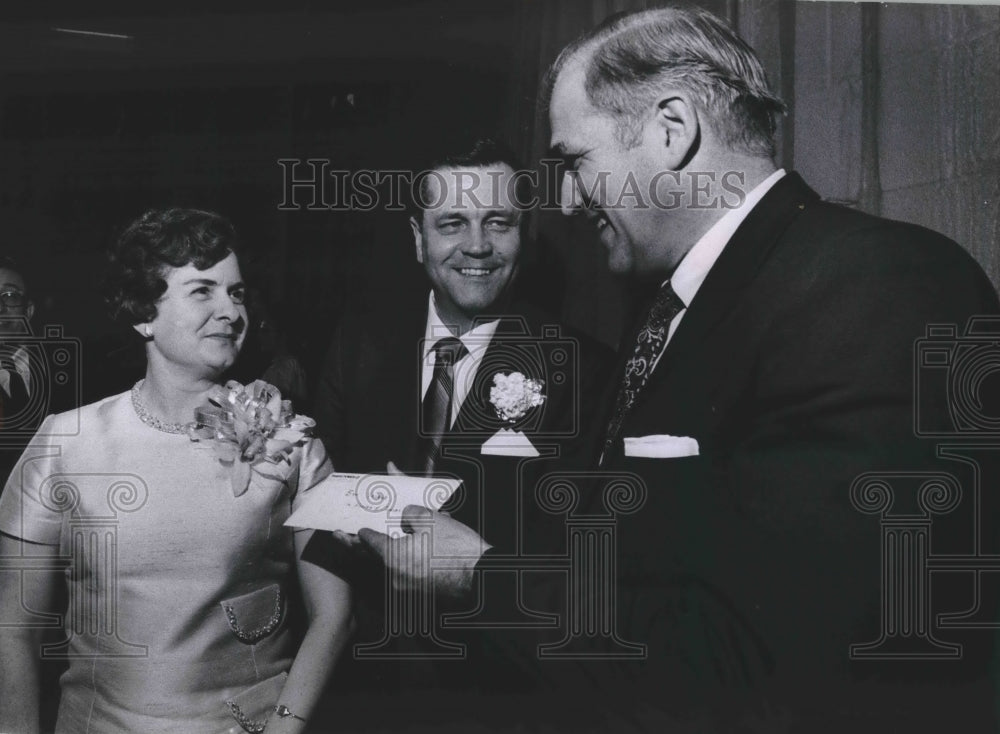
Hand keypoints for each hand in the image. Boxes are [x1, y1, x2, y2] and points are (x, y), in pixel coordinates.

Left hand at [358, 505, 488, 599]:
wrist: (480, 578)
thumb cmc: (455, 549)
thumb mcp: (432, 520)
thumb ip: (411, 514)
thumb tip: (405, 517)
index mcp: (391, 557)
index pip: (368, 542)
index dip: (360, 532)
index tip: (353, 530)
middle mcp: (393, 577)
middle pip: (371, 558)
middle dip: (358, 547)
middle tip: (344, 539)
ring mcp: (406, 590)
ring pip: (388, 567)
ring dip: (385, 555)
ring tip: (388, 543)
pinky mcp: (418, 597)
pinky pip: (404, 577)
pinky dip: (403, 565)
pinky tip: (413, 554)